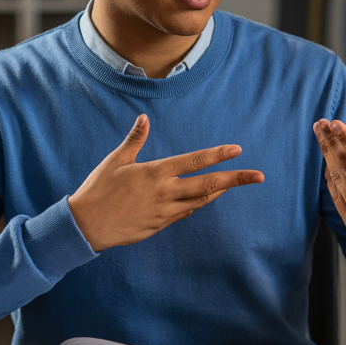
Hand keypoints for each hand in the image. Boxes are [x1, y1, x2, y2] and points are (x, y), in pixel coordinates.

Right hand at [68, 114, 264, 251]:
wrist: (86, 226)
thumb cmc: (98, 189)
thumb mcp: (116, 160)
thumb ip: (135, 139)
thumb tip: (144, 117)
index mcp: (155, 173)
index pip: (194, 161)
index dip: (218, 155)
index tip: (237, 150)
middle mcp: (165, 192)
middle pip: (209, 185)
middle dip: (236, 180)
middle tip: (259, 176)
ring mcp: (165, 212)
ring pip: (201, 201)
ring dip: (218, 192)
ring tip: (232, 184)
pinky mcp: (160, 225)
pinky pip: (185, 213)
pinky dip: (196, 204)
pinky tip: (200, 198)